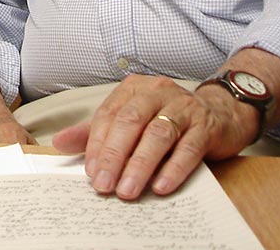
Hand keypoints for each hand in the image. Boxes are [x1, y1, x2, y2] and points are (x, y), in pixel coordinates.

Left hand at [51, 75, 254, 199]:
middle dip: (114, 155)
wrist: (220, 113)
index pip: (108, 115)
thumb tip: (59, 143)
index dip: (97, 145)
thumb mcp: (130, 119)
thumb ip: (95, 132)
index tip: (90, 173)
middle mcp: (156, 92)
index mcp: (133, 89)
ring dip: (139, 165)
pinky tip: (160, 186)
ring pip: (157, 134)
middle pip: (130, 122)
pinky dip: (173, 168)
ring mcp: (183, 107)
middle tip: (104, 185)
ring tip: (128, 190)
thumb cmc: (167, 117)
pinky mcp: (206, 126)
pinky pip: (188, 147)